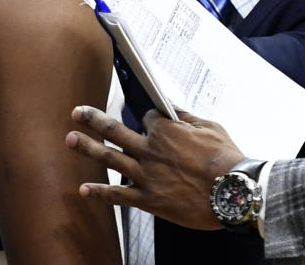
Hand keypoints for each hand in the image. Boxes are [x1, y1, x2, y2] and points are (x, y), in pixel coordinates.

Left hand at [65, 105, 246, 230]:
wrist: (234, 192)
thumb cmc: (226, 159)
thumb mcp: (210, 127)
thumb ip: (185, 116)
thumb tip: (170, 105)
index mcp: (165, 129)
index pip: (145, 117)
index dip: (145, 118)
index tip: (145, 119)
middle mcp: (150, 149)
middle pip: (115, 130)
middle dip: (93, 119)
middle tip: (76, 112)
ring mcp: (146, 175)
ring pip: (110, 158)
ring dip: (87, 147)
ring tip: (70, 139)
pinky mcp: (149, 199)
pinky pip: (119, 195)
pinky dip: (100, 193)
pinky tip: (84, 189)